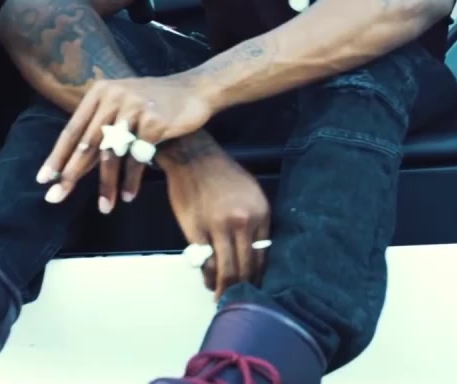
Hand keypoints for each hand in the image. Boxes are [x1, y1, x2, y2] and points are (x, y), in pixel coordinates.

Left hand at [38, 74, 214, 209]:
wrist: (195, 90)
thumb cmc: (155, 103)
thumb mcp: (123, 104)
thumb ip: (101, 125)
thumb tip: (74, 160)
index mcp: (100, 92)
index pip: (73, 130)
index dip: (57, 156)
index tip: (44, 179)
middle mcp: (113, 98)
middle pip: (87, 144)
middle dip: (71, 175)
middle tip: (56, 198)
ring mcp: (134, 109)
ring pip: (111, 154)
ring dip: (106, 185)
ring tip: (104, 207)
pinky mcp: (154, 122)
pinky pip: (137, 159)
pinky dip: (131, 180)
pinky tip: (128, 196)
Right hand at [164, 132, 270, 298]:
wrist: (193, 157)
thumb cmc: (223, 175)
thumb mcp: (251, 194)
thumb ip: (256, 223)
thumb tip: (256, 253)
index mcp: (260, 214)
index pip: (263, 257)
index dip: (259, 277)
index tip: (255, 288)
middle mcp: (242, 223)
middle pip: (245, 268)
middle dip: (243, 288)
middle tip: (239, 300)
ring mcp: (218, 228)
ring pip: (225, 270)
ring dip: (223, 288)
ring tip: (222, 297)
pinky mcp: (195, 231)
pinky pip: (204, 262)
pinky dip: (206, 276)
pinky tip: (207, 281)